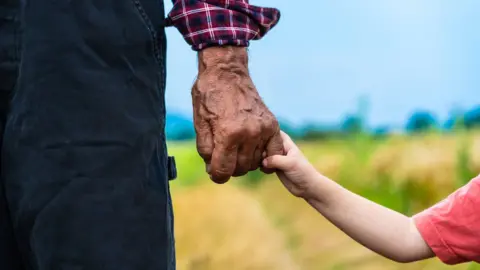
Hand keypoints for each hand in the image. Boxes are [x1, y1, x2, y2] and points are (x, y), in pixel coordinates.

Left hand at [192, 46, 282, 183]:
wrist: (226, 73)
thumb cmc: (209, 96)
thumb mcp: (200, 123)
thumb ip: (206, 150)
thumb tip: (213, 169)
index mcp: (228, 134)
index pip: (223, 170)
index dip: (217, 175)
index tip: (214, 172)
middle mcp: (248, 133)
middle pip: (241, 168)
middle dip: (229, 168)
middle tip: (223, 159)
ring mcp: (263, 129)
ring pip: (256, 162)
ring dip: (245, 162)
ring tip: (235, 151)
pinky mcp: (272, 124)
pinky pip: (273, 151)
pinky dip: (265, 156)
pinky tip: (254, 152)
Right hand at [262, 131, 319, 197]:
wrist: (308, 187)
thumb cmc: (303, 171)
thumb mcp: (290, 163)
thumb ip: (275, 160)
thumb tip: (262, 161)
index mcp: (287, 144)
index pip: (276, 132)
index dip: (268, 130)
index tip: (260, 133)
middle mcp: (281, 150)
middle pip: (267, 142)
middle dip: (261, 145)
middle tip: (258, 152)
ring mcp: (277, 159)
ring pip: (264, 154)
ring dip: (259, 157)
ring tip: (260, 162)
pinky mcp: (275, 168)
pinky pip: (264, 164)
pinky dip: (261, 166)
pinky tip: (263, 169)